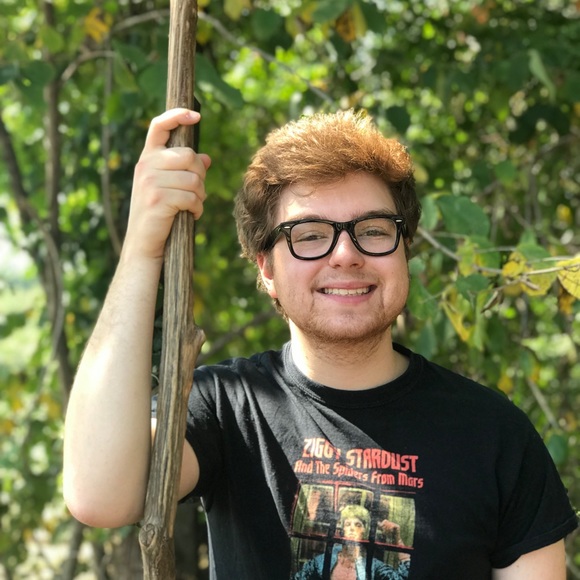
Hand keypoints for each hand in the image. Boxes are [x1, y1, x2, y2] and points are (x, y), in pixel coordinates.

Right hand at [123, 108, 211, 261]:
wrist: (144, 244)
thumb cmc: (159, 215)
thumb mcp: (168, 188)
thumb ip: (183, 170)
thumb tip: (206, 158)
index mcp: (147, 159)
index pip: (159, 126)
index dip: (178, 116)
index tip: (196, 115)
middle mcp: (146, 166)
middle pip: (189, 156)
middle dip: (200, 175)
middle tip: (196, 193)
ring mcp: (150, 181)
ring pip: (194, 178)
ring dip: (200, 195)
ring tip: (192, 206)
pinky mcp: (158, 198)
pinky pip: (192, 197)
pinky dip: (197, 208)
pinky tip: (192, 215)